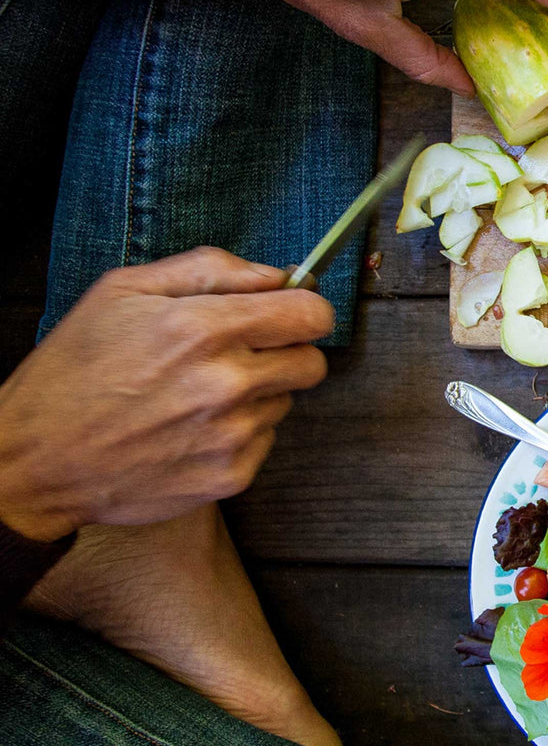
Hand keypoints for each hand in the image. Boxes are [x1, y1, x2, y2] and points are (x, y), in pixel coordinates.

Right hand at [0, 247, 333, 541]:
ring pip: (286, 401)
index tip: (291, 313)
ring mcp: (232, 434)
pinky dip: (241, 432)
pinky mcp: (231, 476)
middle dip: (287, 352)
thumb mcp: (126, 290)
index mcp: (204, 328)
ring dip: (259, 394)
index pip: (310, 314)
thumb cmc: (77, 367)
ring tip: (200, 395)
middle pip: (312, 362)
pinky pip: (266, 440)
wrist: (37, 459)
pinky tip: (195, 428)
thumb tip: (280, 275)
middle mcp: (227, 383)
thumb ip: (211, 270)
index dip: (306, 309)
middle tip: (244, 355)